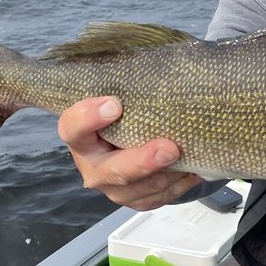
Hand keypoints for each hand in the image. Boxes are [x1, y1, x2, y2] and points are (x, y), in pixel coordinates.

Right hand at [57, 97, 200, 210]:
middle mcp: (93, 166)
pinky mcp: (135, 200)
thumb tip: (161, 64)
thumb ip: (127, 90)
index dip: (88, 118)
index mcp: (81, 136)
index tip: (114, 104)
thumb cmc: (129, 114)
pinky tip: (192, 170)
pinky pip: (157, 199)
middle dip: (143, 161)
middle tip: (169, 148)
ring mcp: (114, 188)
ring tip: (188, 156)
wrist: (134, 141)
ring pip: (141, 190)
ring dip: (168, 175)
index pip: (72, 127)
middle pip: (113, 170)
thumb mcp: (122, 101)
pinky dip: (177, 185)